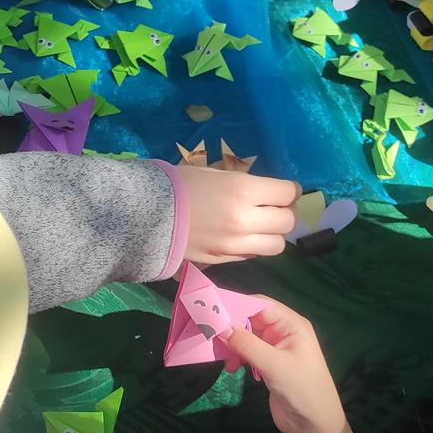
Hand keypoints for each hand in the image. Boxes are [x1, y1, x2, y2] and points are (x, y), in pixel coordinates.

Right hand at [177, 167, 296, 264]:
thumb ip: (242, 184)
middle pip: (287, 222)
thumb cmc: (176, 184)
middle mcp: (244, 220)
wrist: (143, 214)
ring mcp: (235, 244)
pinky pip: (253, 255)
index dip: (289, 190)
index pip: (287, 193)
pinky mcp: (223, 260)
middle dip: (284, 212)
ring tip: (260, 226)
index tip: (285, 189)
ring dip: (272, 234)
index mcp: (243, 190)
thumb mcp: (213, 173)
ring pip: (276, 245)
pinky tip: (239, 236)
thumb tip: (264, 193)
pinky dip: (253, 246)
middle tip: (274, 207)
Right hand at [220, 300, 365, 432]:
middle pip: (250, 319)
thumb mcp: (274, 365)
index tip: (211, 311)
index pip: (260, 304)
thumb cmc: (301, 390)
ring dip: (232, 344)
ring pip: (246, 336)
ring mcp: (275, 348)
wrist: (314, 427)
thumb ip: (246, 344)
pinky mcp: (268, 364)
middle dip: (231, 326)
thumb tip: (219, 325)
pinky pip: (246, 352)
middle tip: (209, 335)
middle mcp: (283, 332)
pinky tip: (231, 368)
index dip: (236, 305)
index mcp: (291, 325)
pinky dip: (236, 357)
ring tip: (222, 357)